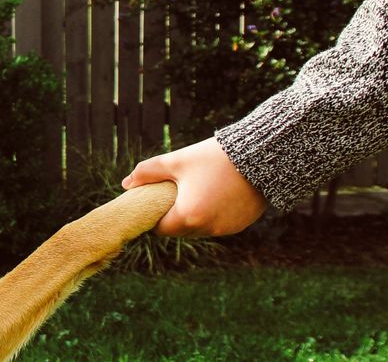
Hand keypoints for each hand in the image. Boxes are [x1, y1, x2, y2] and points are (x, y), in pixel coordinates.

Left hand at [121, 136, 267, 236]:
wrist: (261, 156)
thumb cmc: (214, 157)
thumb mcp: (176, 161)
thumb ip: (148, 172)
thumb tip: (126, 184)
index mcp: (188, 216)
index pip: (160, 228)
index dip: (154, 215)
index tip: (154, 200)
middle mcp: (207, 228)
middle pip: (180, 230)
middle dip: (173, 214)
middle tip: (173, 192)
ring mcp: (226, 229)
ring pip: (199, 228)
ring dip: (193, 215)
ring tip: (194, 190)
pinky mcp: (240, 225)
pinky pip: (217, 224)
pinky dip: (212, 214)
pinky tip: (214, 193)